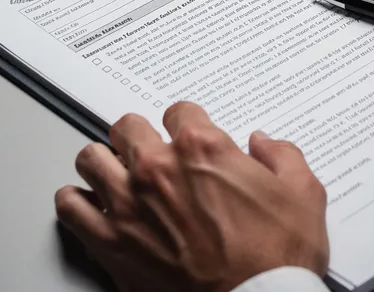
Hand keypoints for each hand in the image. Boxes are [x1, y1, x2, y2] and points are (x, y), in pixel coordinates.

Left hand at [55, 102, 328, 291]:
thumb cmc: (275, 261)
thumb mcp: (303, 197)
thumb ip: (283, 158)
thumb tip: (264, 144)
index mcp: (203, 149)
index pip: (179, 111)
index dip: (187, 125)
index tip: (188, 138)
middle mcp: (158, 169)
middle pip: (127, 128)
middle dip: (140, 138)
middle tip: (150, 154)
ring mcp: (128, 205)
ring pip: (91, 159)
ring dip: (105, 164)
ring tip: (116, 175)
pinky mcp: (109, 243)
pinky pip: (69, 206)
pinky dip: (77, 202)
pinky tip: (91, 206)